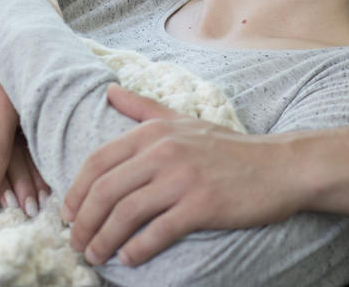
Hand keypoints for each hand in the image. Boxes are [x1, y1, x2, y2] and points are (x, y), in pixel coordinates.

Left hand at [62, 85, 299, 266]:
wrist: (281, 166)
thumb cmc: (229, 148)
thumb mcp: (183, 119)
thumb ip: (142, 107)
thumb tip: (109, 90)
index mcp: (154, 131)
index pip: (98, 161)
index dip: (76, 191)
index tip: (68, 214)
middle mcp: (164, 151)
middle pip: (105, 190)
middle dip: (83, 221)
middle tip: (76, 243)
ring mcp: (183, 178)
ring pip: (125, 213)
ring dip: (104, 240)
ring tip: (96, 255)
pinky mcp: (202, 206)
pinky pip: (158, 231)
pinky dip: (136, 249)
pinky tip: (129, 259)